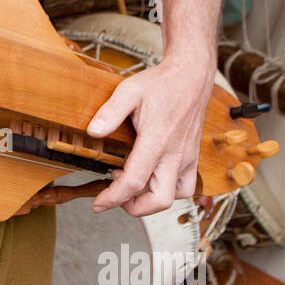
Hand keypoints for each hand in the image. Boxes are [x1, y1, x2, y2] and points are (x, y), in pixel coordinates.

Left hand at [86, 53, 214, 216]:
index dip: (113, 198)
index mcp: (157, 140)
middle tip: (116, 196)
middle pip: (159, 200)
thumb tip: (92, 132)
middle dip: (134, 207)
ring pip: (174, 197)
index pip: (134, 182)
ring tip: (132, 184)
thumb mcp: (129, 91)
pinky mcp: (192, 157)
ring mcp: (187, 157)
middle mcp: (175, 154)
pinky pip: (184, 186)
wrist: (192, 77)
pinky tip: (151, 177)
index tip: (98, 204)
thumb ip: (110, 112)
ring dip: (152, 200)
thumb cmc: (161, 83)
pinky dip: (167, 190)